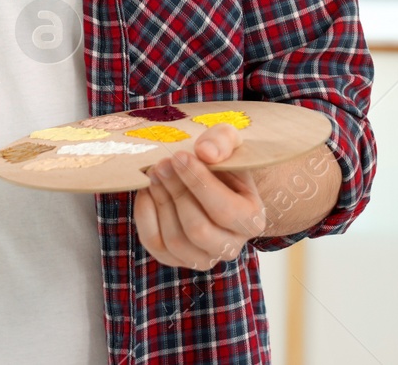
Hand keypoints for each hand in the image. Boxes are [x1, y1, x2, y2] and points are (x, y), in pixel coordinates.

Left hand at [134, 124, 266, 270]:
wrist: (212, 180)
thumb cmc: (222, 161)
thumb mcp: (229, 141)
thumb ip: (222, 140)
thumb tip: (205, 152)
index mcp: (252, 220)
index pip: (225, 211)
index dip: (198, 183)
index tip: (179, 156)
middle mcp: (230, 245)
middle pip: (198, 230)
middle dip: (176, 192)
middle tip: (162, 163)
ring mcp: (202, 256)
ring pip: (176, 241)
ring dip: (160, 202)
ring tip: (155, 173)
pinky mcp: (174, 257)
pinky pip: (154, 244)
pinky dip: (145, 215)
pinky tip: (147, 191)